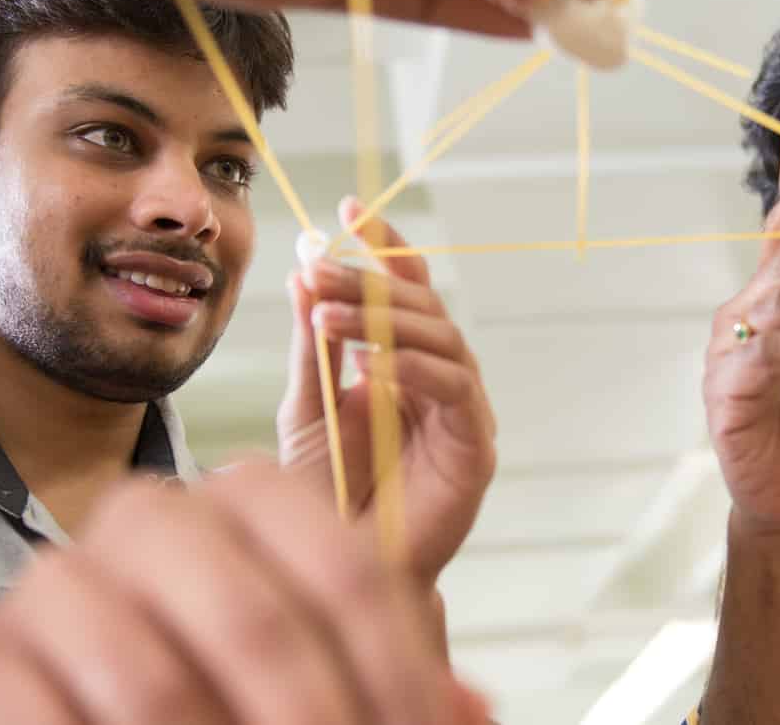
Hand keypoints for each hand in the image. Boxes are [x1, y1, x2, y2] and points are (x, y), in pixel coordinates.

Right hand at [0, 462, 489, 724]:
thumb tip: (473, 712)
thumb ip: (389, 691)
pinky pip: (45, 718)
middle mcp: (149, 521)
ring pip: (153, 682)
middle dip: (316, 720)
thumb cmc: (215, 700)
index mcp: (246, 507)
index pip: (349, 571)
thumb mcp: (311, 687)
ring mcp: (56, 585)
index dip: (398, 676)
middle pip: (256, 618)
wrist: (76, 715)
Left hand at [279, 196, 497, 585]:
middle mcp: (439, 380)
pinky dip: (415, 370)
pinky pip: (455, 392)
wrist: (335, 570)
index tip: (351, 209)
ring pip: (443, 340)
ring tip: (331, 316)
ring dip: (385, 321)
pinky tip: (373, 367)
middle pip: (423, 307)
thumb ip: (311, 346)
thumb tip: (305, 271)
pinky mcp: (475, 450)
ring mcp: (461, 413)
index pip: (402, 290)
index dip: (385, 247)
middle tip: (321, 270)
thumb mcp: (306, 407)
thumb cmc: (324, 495)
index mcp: (402, 362)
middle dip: (370, 281)